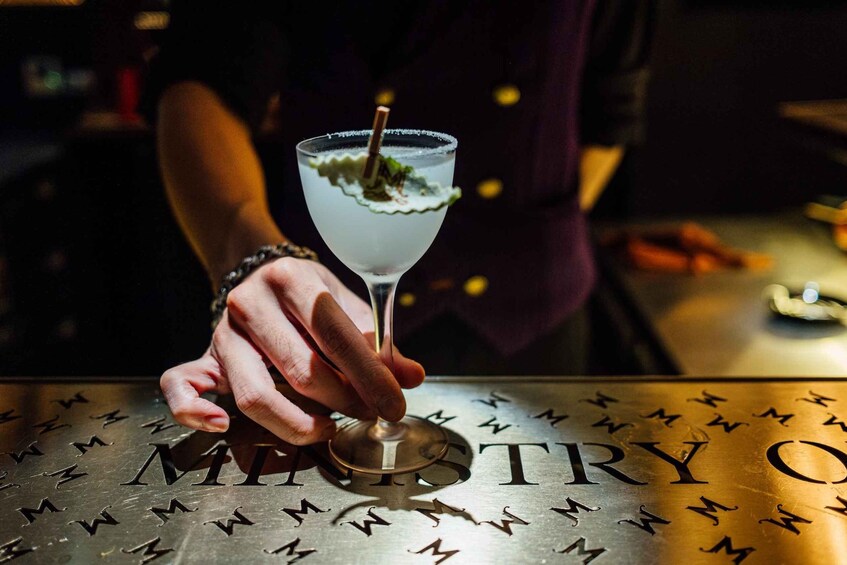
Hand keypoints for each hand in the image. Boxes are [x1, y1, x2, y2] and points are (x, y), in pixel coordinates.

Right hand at [159, 257, 424, 444]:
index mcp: (292, 279)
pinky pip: (181, 385)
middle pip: (300, 369)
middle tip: (369, 411)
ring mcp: (221, 332)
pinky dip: (194, 411)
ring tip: (329, 426)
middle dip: (344, 400)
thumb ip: (379, 341)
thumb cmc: (310, 296)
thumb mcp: (346, 304)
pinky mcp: (202, 356)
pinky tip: (221, 426)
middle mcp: (250, 303)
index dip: (370, 375)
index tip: (395, 403)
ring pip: (255, 393)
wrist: (258, 271)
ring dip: (298, 422)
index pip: (335, 334)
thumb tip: (412, 376)